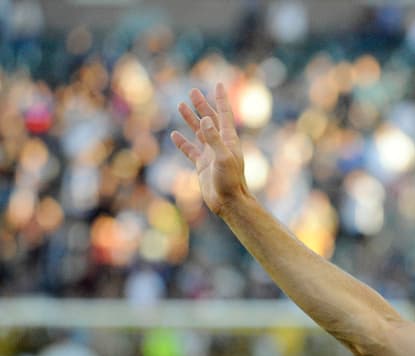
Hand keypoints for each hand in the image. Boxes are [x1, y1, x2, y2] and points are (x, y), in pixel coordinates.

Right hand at [170, 84, 247, 216]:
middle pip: (210, 119)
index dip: (221, 99)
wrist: (228, 203)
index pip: (224, 114)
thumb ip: (214, 138)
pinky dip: (182, 142)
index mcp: (228, 140)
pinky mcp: (202, 165)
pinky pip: (190, 150)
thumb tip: (206, 120)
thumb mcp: (223, 158)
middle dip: (202, 105)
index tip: (219, 84)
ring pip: (198, 132)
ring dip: (191, 119)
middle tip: (192, 91)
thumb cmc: (230, 181)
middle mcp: (220, 145)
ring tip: (180, 106)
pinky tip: (175, 135)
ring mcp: (210, 154)